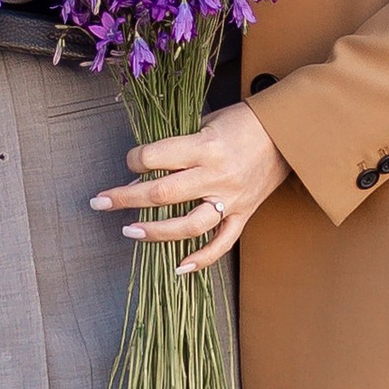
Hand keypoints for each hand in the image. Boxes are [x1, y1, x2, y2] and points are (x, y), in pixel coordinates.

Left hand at [91, 98, 287, 275]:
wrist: (287, 133)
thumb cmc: (243, 121)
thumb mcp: (207, 121)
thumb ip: (178, 144)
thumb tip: (143, 168)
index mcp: (206, 146)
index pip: (157, 158)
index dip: (134, 160)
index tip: (129, 161)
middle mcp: (217, 175)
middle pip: (163, 194)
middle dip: (126, 198)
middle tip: (100, 201)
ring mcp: (231, 199)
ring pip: (188, 225)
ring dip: (155, 231)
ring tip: (129, 231)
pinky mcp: (244, 214)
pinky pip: (222, 243)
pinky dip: (201, 258)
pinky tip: (178, 267)